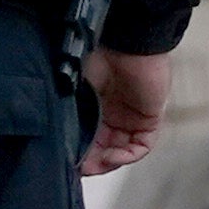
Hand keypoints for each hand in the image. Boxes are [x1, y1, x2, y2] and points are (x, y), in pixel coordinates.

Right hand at [79, 47, 168, 177]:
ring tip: (95, 163)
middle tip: (80, 168)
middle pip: (105, 148)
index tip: (68, 162)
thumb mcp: (73, 87)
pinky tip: (112, 155)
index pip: (90, 138)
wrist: (124, 40)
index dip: (80, 153)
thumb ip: (68, 112)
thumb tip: (58, 138)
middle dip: (93, 162)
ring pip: (122, 150)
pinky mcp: (150, 117)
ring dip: (109, 162)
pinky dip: (127, 155)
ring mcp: (133, 116)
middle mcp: (115, 113)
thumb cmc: (97, 54)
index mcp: (97, 104)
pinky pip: (142, 146)